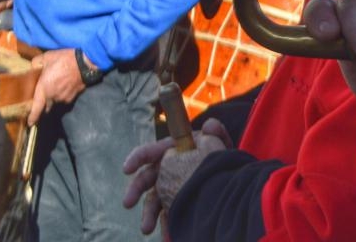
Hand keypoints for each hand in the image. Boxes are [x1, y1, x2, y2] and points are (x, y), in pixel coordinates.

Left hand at [28, 48, 87, 124]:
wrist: (85, 62)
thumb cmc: (65, 60)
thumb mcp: (47, 57)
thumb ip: (37, 63)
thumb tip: (33, 67)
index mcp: (44, 89)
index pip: (36, 108)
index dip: (32, 117)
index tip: (30, 123)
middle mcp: (53, 97)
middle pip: (46, 106)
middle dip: (44, 104)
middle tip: (43, 98)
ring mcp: (65, 97)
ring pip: (57, 101)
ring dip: (55, 97)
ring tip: (57, 87)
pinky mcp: (74, 96)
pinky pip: (65, 97)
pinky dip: (64, 93)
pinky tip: (66, 85)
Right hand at [123, 118, 231, 234]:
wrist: (229, 181)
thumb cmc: (221, 158)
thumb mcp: (220, 144)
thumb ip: (216, 133)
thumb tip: (210, 124)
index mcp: (174, 152)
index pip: (152, 151)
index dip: (138, 157)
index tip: (126, 169)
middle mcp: (168, 169)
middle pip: (147, 178)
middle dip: (135, 190)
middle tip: (127, 203)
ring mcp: (171, 188)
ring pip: (154, 200)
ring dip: (148, 214)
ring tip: (146, 228)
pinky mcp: (176, 204)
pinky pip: (167, 213)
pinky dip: (166, 223)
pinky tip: (167, 235)